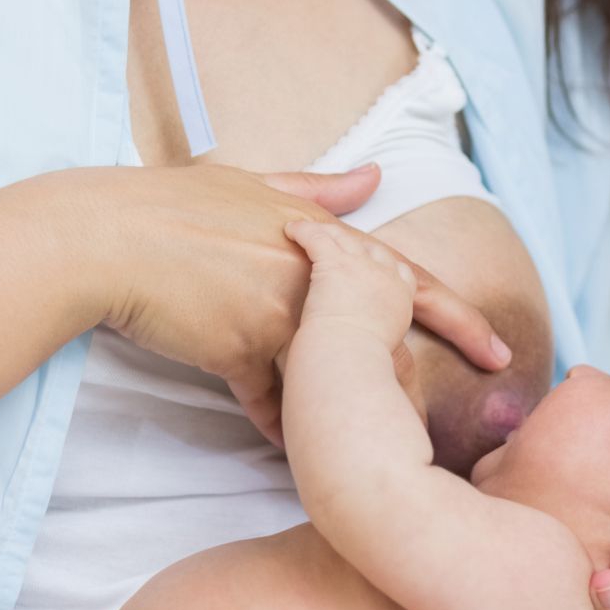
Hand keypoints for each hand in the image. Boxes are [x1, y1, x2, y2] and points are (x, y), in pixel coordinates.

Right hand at [87, 163, 506, 447]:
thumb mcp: (252, 183)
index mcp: (321, 233)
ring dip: (334, 406)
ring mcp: (280, 313)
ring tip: (342, 434)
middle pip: (379, 341)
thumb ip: (318, 188)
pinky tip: (280, 436)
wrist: (107, 240)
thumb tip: (374, 173)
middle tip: (424, 423)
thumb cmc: (171, 206)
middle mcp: (312, 275)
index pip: (407, 279)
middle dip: (397, 384)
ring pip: (330, 377)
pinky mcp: (242, 349)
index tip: (502, 352)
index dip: (459, 316)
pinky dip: (277, 421)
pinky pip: (273, 402)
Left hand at [281, 218, 416, 347]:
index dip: (385, 265)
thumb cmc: (359, 363)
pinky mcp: (333, 262)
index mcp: (401, 298)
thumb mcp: (386, 352)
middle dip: (357, 245)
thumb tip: (372, 350)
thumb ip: (382, 340)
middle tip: (339, 245)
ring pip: (344, 238)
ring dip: (328, 233)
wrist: (348, 356)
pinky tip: (290, 230)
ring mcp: (360, 266)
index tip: (373, 267)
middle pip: (373, 249)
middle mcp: (385, 276)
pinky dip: (303, 231)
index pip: (399, 271)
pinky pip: (317, 237)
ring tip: (311, 232)